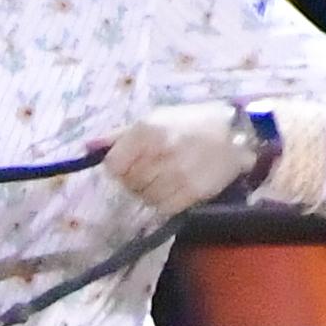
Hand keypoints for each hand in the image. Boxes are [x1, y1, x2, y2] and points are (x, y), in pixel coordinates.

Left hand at [105, 104, 257, 213]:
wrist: (238, 134)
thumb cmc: (193, 122)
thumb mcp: (156, 118)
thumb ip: (120, 135)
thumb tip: (88, 147)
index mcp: (147, 131)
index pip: (114, 165)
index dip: (119, 167)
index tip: (129, 163)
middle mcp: (159, 153)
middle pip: (129, 182)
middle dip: (135, 178)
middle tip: (152, 169)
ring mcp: (176, 175)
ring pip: (145, 197)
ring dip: (150, 191)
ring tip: (166, 177)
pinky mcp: (192, 193)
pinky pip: (164, 207)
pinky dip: (166, 201)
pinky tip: (176, 187)